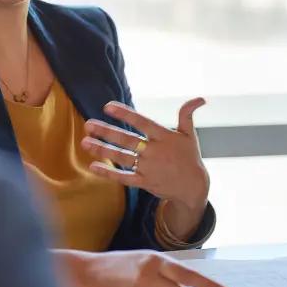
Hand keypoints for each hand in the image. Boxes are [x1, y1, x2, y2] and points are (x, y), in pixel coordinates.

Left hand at [81, 98, 209, 212]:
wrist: (193, 187)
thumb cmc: (190, 157)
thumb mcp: (190, 135)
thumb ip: (187, 115)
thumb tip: (200, 98)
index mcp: (164, 137)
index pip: (142, 122)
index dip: (125, 114)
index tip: (108, 107)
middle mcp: (154, 152)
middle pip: (127, 140)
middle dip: (106, 132)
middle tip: (88, 124)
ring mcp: (149, 168)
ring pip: (122, 158)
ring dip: (102, 150)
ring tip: (85, 142)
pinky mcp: (144, 182)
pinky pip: (124, 178)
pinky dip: (108, 173)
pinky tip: (93, 166)